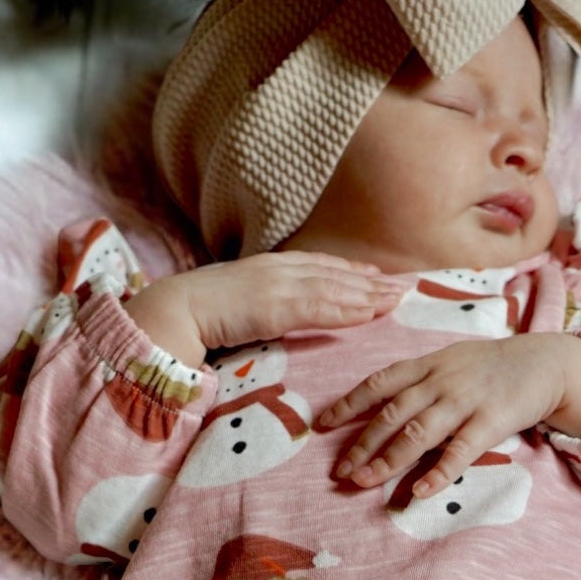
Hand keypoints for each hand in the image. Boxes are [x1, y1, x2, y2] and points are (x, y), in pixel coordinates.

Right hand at [127, 252, 404, 365]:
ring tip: (397, 300)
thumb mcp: (238, 299)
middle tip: (403, 287)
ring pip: (336, 289)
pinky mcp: (278, 307)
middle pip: (336, 274)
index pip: (320, 266)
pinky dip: (349, 310)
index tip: (376, 274)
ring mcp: (280, 286)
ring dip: (369, 295)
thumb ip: (260, 300)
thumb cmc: (200, 310)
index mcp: (270, 266)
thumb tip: (270, 311)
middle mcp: (280, 270)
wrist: (177, 309)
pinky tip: (371, 313)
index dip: (351, 270)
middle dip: (371, 282)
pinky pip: (322, 308)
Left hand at [317, 333, 580, 497]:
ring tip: (364, 482)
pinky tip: (418, 491)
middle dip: (362, 444)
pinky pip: (460, 451)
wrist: (544, 361)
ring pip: (418, 433)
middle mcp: (440, 381)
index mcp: (427, 365)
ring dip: (388, 460)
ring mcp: (465, 401)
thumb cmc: (491, 367)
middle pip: (392, 415)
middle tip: (340, 472)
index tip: (322, 426)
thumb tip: (379, 407)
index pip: (378, 384)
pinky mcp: (491, 421)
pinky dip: (438, 472)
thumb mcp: (450, 362)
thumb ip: (418, 381)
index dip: (348, 405)